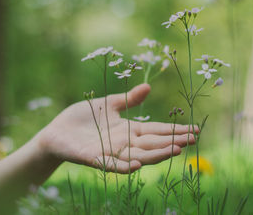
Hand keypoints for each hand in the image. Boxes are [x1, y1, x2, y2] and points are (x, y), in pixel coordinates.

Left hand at [38, 84, 196, 173]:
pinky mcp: (93, 158)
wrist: (56, 131)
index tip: (195, 129)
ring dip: (156, 154)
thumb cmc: (82, 118)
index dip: (174, 130)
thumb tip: (149, 87)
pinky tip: (137, 164)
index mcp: (128, 129)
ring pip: (138, 155)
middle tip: (194, 139)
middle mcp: (124, 143)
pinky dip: (123, 166)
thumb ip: (128, 100)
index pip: (156, 130)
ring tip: (176, 149)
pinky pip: (111, 164)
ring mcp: (110, 152)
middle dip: (172, 141)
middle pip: (152, 143)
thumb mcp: (108, 104)